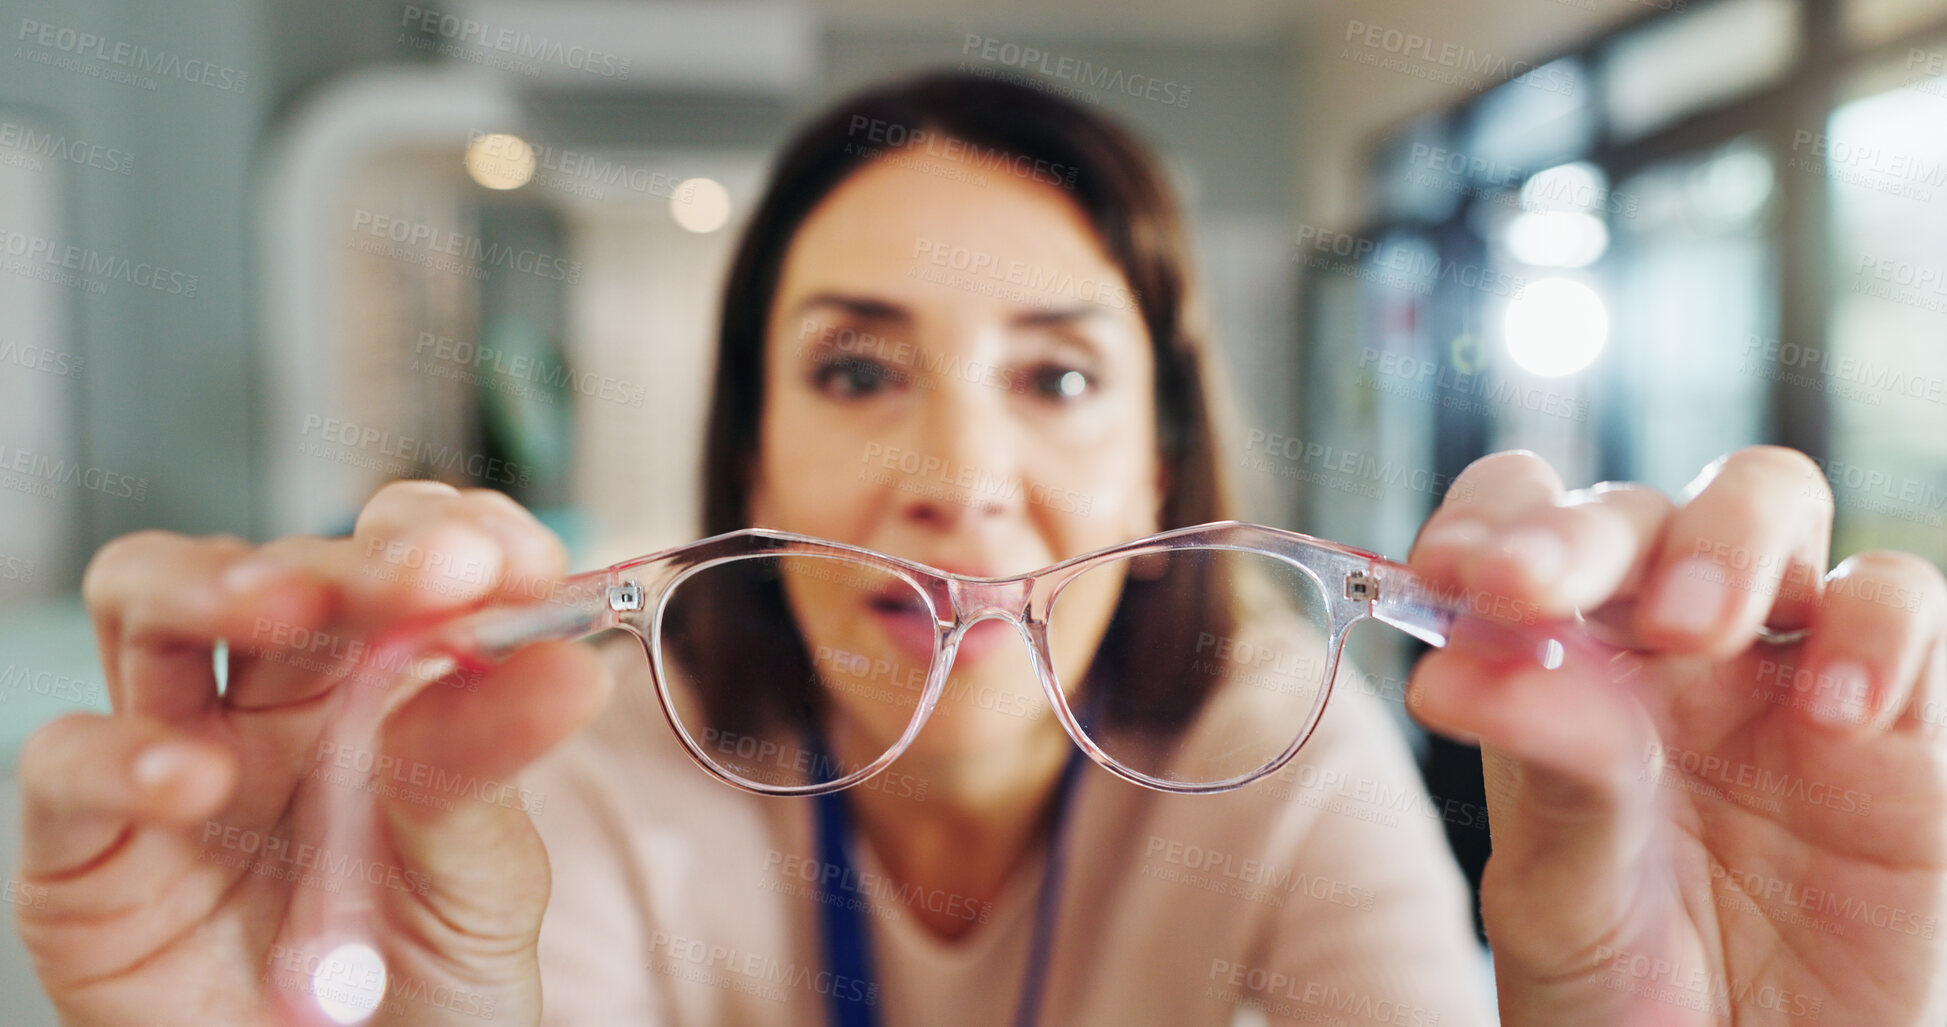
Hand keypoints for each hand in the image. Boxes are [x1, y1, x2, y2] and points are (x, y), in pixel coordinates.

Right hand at [14, 482, 611, 1025]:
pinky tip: (193, 781)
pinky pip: (66, 764)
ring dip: (214, 585)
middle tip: (432, 570)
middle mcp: (271, 705)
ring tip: (283, 607)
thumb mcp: (483, 875)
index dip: (450, 533)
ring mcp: (175, 760)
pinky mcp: (86, 852)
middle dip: (352, 555)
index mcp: (382, 687)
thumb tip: (567, 664)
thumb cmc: (426, 988)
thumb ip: (493, 762)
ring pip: (148, 607)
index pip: (399, 558)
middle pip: (278, 566)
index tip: (519, 558)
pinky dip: (119, 755)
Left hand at [1406, 448, 1946, 1025]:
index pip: (1517, 524)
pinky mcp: (1901, 715)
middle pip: (1640, 508)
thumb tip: (1455, 666)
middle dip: (1585, 532)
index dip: (1488, 519)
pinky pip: (1901, 601)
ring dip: (1726, 539)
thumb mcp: (1559, 888)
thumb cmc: (1623, 988)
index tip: (1449, 568)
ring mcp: (1780, 663)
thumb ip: (1542, 765)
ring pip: (1770, 499)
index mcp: (1556, 662)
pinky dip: (1874, 629)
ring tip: (1696, 633)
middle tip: (1531, 587)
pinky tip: (1833, 716)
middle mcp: (1663, 641)